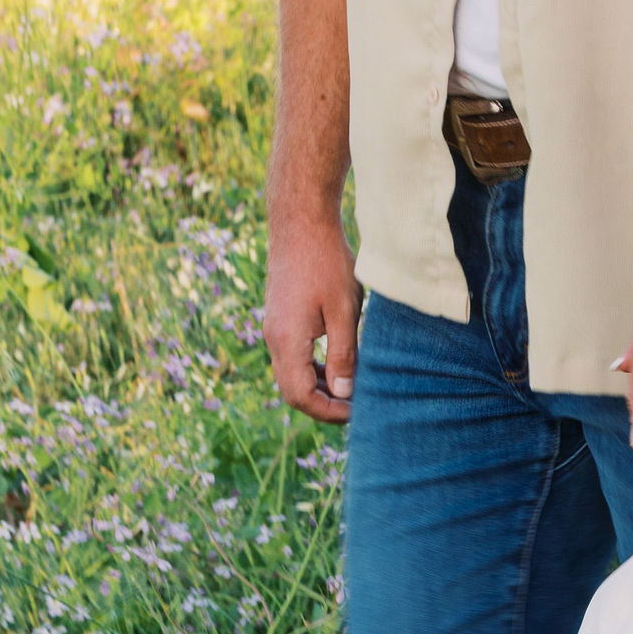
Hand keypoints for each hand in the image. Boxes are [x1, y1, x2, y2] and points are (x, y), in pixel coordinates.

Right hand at [265, 207, 361, 425]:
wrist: (300, 222)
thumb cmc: (326, 262)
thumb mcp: (344, 311)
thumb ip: (344, 355)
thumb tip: (344, 394)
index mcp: (286, 341)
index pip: (300, 396)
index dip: (329, 411)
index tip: (358, 411)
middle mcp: (274, 339)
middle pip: (293, 391)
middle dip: (324, 405)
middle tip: (358, 407)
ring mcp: (274, 329)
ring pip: (293, 375)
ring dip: (320, 388)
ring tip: (353, 390)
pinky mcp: (281, 319)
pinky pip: (293, 357)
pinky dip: (314, 369)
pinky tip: (339, 367)